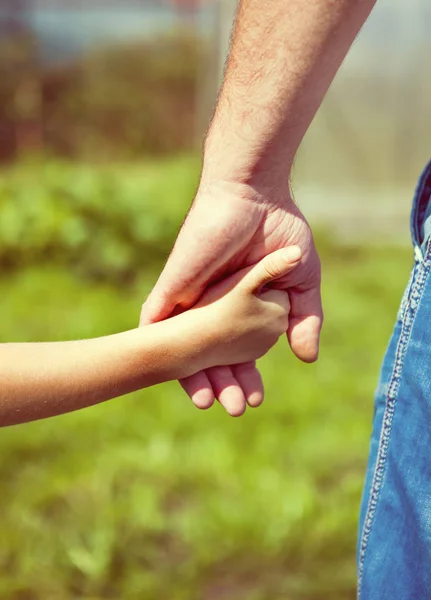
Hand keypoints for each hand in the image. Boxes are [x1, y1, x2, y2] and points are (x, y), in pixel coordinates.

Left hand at [140, 179, 321, 415]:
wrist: (254, 195)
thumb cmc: (278, 232)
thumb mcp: (300, 282)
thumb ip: (304, 319)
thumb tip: (307, 358)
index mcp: (242, 311)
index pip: (239, 355)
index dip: (245, 378)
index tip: (255, 400)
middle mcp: (214, 310)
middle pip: (210, 357)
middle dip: (221, 385)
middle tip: (234, 408)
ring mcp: (191, 299)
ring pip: (182, 347)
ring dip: (189, 375)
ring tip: (205, 402)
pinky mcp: (173, 285)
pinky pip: (155, 319)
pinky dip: (154, 343)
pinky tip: (157, 368)